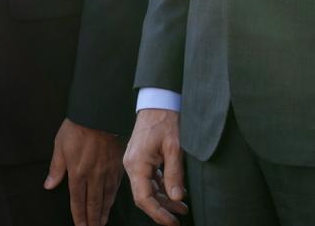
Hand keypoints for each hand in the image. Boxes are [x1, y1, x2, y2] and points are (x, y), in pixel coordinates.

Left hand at [45, 118, 124, 225]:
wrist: (98, 113)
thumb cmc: (77, 127)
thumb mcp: (60, 145)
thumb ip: (55, 168)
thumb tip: (49, 185)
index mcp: (77, 173)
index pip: (78, 201)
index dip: (79, 216)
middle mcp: (93, 175)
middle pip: (93, 203)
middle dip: (93, 219)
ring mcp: (107, 170)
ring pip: (106, 197)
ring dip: (104, 211)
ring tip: (102, 222)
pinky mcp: (117, 164)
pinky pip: (116, 185)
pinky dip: (113, 197)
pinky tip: (112, 201)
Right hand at [123, 109, 187, 225]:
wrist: (158, 101)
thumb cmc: (165, 120)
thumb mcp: (174, 147)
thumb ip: (174, 174)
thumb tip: (176, 198)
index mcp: (137, 164)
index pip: (143, 198)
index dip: (158, 214)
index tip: (172, 222)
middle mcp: (132, 165)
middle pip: (144, 196)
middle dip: (162, 209)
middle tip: (180, 218)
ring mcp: (135, 162)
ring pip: (148, 189)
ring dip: (164, 199)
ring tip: (182, 207)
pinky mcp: (141, 159)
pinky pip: (149, 179)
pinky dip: (162, 188)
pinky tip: (175, 192)